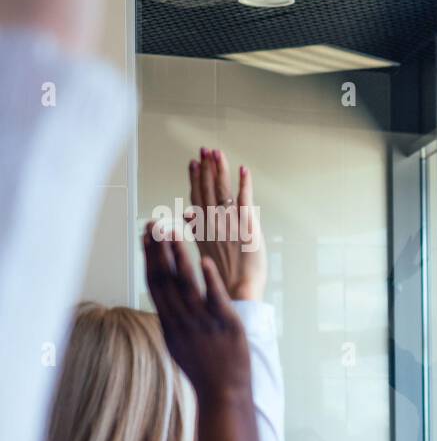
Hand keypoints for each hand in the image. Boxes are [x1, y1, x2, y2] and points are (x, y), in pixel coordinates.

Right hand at [143, 222, 250, 403]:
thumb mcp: (178, 345)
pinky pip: (216, 299)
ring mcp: (204, 323)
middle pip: (166, 280)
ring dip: (180, 258)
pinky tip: (205, 261)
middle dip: (158, 250)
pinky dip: (209, 280)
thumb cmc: (204, 369)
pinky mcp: (226, 325)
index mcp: (169, 324)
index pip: (155, 284)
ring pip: (187, 286)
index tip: (146, 237)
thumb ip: (171, 321)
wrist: (224, 393)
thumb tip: (163, 301)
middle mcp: (182, 321)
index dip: (149, 258)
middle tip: (154, 224)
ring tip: (174, 233)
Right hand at [186, 148, 267, 301]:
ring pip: (222, 191)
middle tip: (205, 149)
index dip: (195, 179)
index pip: (197, 197)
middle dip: (206, 168)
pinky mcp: (246, 227)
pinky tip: (243, 170)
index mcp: (203, 228)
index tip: (193, 163)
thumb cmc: (222, 276)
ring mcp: (229, 224)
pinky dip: (244, 184)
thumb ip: (197, 228)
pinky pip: (244, 200)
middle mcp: (213, 223)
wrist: (236, 291)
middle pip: (208, 189)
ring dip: (220, 170)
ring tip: (217, 153)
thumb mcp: (205, 250)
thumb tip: (186, 213)